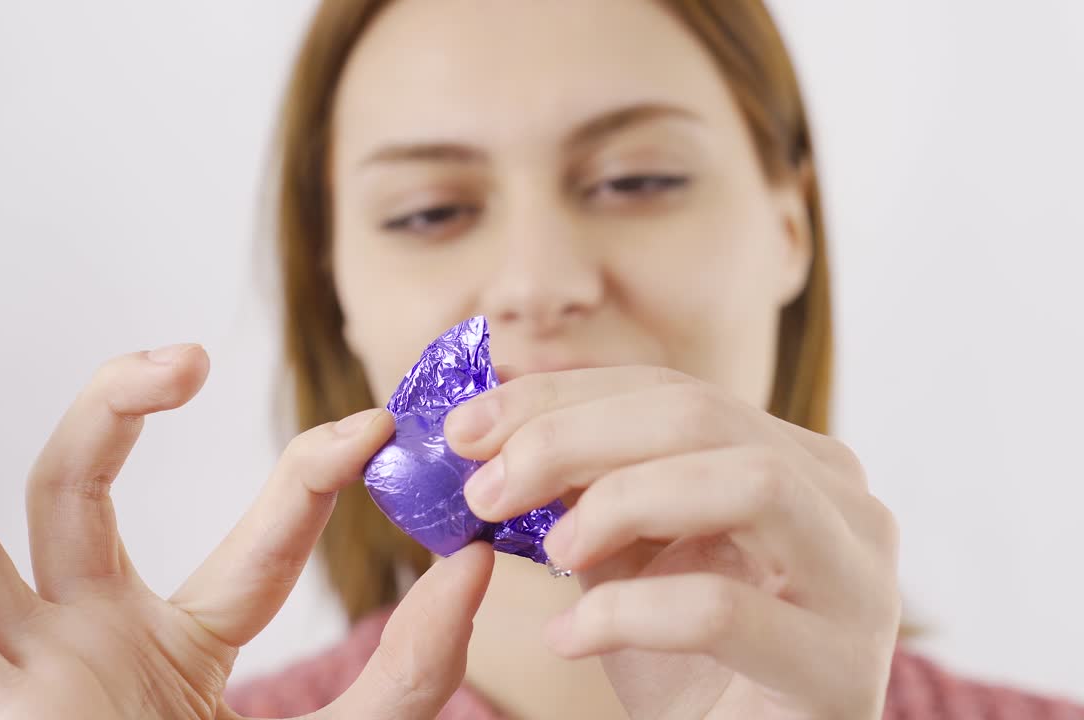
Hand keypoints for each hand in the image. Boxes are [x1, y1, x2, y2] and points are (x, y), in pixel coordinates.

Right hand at [0, 337, 493, 719]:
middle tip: (183, 357)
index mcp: (184, 644)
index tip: (370, 430)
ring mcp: (36, 670)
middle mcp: (95, 638)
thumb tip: (472, 565)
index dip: (309, 482)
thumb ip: (412, 669)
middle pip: (80, 497)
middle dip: (114, 409)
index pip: (252, 545)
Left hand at [445, 366, 899, 719]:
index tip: (465, 428)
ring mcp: (858, 584)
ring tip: (554, 555)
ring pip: (749, 482)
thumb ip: (578, 488)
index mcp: (796, 459)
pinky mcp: (842, 670)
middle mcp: (844, 504)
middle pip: (705, 416)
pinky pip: (723, 610)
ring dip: (623, 501)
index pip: (671, 389)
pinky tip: (569, 637)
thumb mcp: (625, 555)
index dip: (560, 396)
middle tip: (487, 488)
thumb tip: (479, 428)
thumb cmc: (684, 663)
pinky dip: (626, 613)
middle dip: (574, 438)